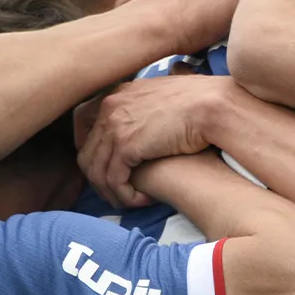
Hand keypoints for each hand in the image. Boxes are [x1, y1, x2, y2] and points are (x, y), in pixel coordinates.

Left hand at [78, 75, 230, 206]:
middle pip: (87, 151)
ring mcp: (115, 126)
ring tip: (131, 201)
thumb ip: (147, 106)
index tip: (106, 164)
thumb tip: (150, 117)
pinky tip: (144, 200)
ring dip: (112, 192)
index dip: (90, 148)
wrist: (212, 105)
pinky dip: (126, 195)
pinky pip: (114, 180)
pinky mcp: (126, 146)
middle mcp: (110, 107)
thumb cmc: (200, 102)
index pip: (83, 122)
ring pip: (97, 170)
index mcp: (117, 93)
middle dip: (100, 178)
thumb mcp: (163, 96)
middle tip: (119, 193)